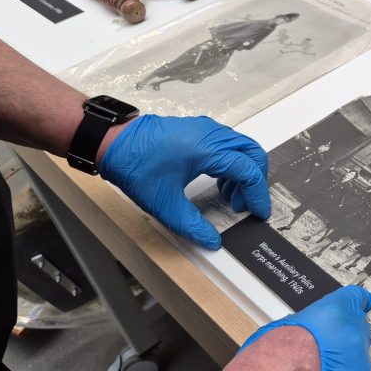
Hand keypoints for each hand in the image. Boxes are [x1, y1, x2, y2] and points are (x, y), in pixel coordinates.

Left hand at [99, 115, 270, 249]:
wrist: (112, 144)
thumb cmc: (134, 165)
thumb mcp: (165, 204)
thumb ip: (192, 226)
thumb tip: (212, 240)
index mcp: (207, 149)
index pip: (248, 171)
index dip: (257, 195)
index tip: (258, 212)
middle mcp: (211, 134)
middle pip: (253, 153)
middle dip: (255, 181)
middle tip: (247, 204)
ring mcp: (205, 129)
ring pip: (242, 148)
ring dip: (243, 172)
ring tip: (230, 197)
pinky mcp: (198, 130)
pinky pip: (228, 144)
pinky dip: (232, 163)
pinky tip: (218, 182)